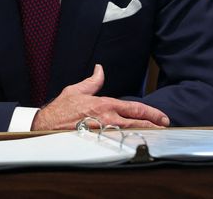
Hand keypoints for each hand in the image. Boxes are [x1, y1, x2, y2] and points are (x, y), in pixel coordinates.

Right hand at [31, 64, 169, 130]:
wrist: (46, 125)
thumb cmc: (60, 109)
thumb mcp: (77, 90)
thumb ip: (93, 81)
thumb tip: (100, 69)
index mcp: (104, 105)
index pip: (134, 108)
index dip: (151, 112)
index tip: (162, 116)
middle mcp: (107, 119)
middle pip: (137, 122)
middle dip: (153, 124)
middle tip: (166, 126)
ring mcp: (103, 132)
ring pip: (130, 133)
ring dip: (145, 133)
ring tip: (158, 134)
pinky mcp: (98, 141)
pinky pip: (119, 142)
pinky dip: (131, 142)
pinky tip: (138, 143)